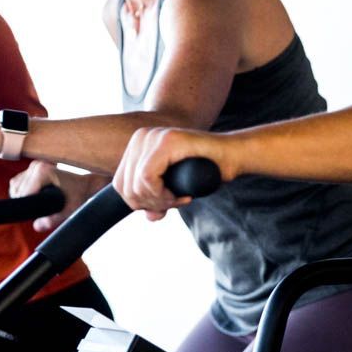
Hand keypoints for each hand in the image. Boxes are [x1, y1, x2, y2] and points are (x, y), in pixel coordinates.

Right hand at [10, 160, 107, 231]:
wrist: (85, 184)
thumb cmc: (78, 196)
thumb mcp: (68, 210)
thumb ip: (53, 220)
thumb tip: (37, 226)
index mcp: (42, 172)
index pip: (22, 194)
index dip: (26, 207)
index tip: (37, 213)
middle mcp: (36, 166)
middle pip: (17, 191)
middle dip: (25, 202)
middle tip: (41, 208)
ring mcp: (34, 165)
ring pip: (15, 187)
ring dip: (22, 197)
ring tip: (39, 202)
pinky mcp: (32, 168)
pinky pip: (18, 183)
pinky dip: (23, 191)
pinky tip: (35, 196)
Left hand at [114, 127, 236, 219]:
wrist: (233, 157)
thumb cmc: (206, 171)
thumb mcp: (173, 188)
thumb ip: (157, 199)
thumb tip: (149, 215)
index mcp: (137, 144)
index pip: (119, 184)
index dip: (140, 204)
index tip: (164, 207)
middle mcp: (142, 136)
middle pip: (125, 186)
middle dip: (149, 204)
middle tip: (174, 204)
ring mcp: (154, 136)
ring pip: (136, 185)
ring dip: (160, 202)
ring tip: (180, 200)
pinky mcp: (167, 142)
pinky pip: (148, 179)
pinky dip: (164, 196)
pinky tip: (183, 196)